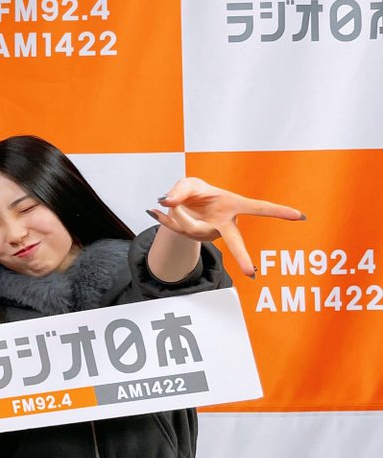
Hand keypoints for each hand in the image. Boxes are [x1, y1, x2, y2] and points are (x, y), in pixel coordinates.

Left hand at [147, 177, 304, 276]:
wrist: (178, 203)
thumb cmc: (193, 191)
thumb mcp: (186, 183)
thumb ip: (179, 190)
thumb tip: (167, 203)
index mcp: (232, 205)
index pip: (258, 208)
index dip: (279, 212)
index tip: (300, 216)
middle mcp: (223, 224)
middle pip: (235, 241)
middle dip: (242, 257)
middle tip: (252, 274)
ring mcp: (208, 234)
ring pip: (190, 227)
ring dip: (177, 214)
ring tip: (171, 201)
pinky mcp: (193, 238)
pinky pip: (176, 228)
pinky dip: (164, 218)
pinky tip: (156, 211)